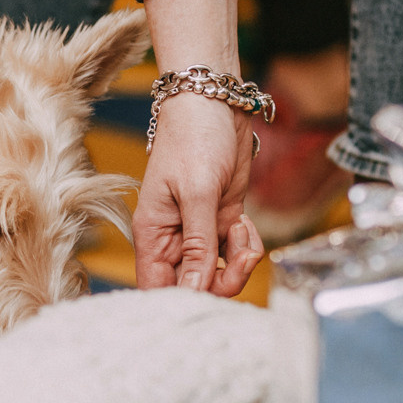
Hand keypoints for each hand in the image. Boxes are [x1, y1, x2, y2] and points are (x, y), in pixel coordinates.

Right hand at [132, 93, 264, 296]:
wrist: (216, 104)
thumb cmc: (195, 139)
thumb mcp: (198, 193)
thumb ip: (198, 245)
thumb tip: (192, 290)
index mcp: (154, 235)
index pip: (158, 287)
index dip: (181, 299)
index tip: (208, 290)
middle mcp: (174, 239)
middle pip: (194, 287)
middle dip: (222, 280)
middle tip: (241, 256)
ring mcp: (200, 232)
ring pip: (219, 273)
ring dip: (239, 262)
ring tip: (243, 230)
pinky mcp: (223, 221)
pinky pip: (236, 253)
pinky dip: (248, 246)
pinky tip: (245, 222)